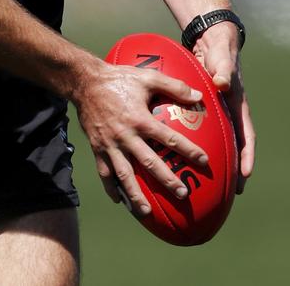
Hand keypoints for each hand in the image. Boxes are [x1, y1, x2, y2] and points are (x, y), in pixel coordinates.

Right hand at [73, 59, 208, 215]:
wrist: (84, 82)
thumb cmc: (119, 78)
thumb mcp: (147, 76)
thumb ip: (173, 85)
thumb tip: (198, 94)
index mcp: (140, 119)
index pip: (168, 138)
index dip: (188, 150)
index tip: (204, 162)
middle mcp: (126, 135)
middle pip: (149, 162)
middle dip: (166, 179)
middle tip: (182, 194)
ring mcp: (110, 144)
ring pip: (124, 174)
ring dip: (135, 194)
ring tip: (147, 212)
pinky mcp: (97, 148)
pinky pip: (104, 172)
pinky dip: (111, 188)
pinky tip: (119, 201)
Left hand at [192, 22, 255, 193]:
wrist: (210, 41)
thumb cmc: (219, 51)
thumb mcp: (222, 60)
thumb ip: (223, 70)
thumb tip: (221, 83)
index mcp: (237, 107)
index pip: (246, 137)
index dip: (246, 157)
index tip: (244, 177)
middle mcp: (227, 112)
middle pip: (231, 145)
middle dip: (229, 168)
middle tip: (223, 190)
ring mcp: (214, 111)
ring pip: (213, 140)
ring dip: (209, 158)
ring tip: (197, 179)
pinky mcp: (199, 108)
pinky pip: (196, 128)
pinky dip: (189, 140)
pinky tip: (174, 151)